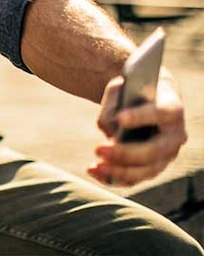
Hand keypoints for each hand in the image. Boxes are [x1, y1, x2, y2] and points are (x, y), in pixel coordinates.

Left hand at [87, 72, 187, 186]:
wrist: (143, 99)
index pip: (160, 113)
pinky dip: (114, 178)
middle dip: (126, 153)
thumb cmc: (132, 90)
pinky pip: (136, 178)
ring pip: (148, 170)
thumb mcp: (121, 88)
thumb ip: (114, 105)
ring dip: (120, 171)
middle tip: (98, 149)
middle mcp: (175, 135)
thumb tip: (111, 131)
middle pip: (155, 150)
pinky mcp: (152, 166)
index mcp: (172, 108)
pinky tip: (93, 171)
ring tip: (96, 166)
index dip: (141, 117)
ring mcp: (166, 155)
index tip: (120, 118)